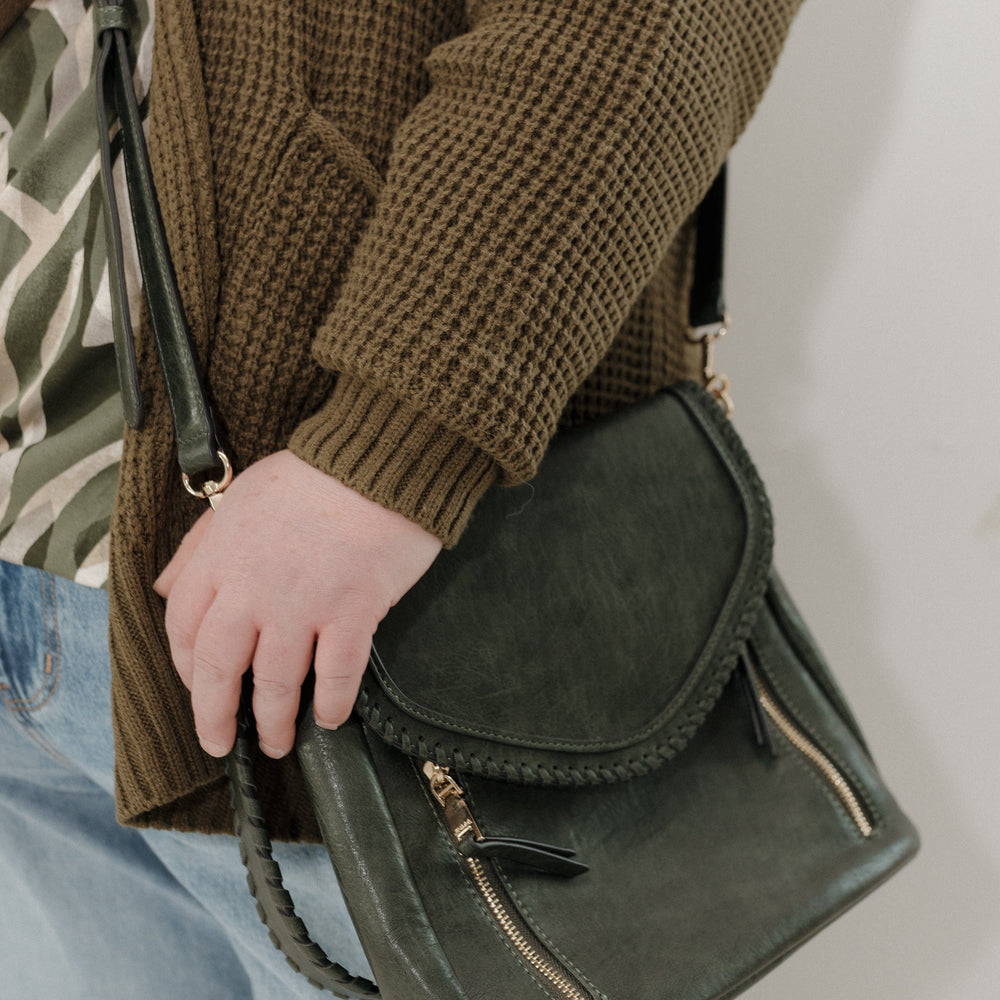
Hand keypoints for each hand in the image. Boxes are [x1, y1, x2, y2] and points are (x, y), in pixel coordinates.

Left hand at [153, 450, 441, 758]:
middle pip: (218, 667)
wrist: (377, 460)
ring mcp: (302, 603)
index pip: (183, 626)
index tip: (197, 687)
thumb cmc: (313, 474)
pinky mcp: (352, 611)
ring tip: (279, 742)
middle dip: (215, 715)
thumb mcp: (238, 496)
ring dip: (274, 722)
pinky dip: (331, 704)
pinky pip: (336, 674)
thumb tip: (163, 586)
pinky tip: (331, 718)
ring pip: (274, 682)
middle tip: (222, 743)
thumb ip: (199, 544)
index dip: (184, 666)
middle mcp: (253, 588)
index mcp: (222, 557)